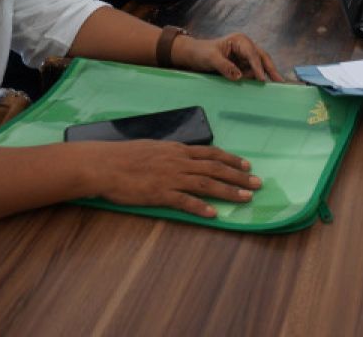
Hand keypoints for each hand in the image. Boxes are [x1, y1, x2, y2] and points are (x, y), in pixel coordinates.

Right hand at [90, 140, 261, 217]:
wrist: (104, 164)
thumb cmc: (124, 156)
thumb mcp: (153, 148)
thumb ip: (170, 153)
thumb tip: (182, 156)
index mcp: (177, 150)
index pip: (211, 153)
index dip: (231, 160)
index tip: (247, 165)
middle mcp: (178, 161)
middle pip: (215, 169)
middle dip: (238, 176)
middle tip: (258, 183)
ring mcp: (170, 177)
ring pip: (206, 184)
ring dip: (228, 191)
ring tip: (246, 198)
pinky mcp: (159, 193)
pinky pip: (184, 201)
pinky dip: (200, 207)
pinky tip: (214, 213)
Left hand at [172, 32, 282, 81]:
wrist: (193, 55)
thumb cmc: (201, 52)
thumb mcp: (211, 59)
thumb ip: (225, 67)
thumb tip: (239, 76)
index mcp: (240, 41)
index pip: (252, 54)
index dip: (258, 67)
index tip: (262, 79)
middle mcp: (246, 47)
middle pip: (263, 58)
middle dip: (271, 70)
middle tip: (281, 82)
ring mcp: (245, 57)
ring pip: (259, 67)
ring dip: (263, 77)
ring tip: (271, 88)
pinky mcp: (242, 66)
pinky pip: (252, 74)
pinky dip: (255, 80)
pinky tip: (259, 88)